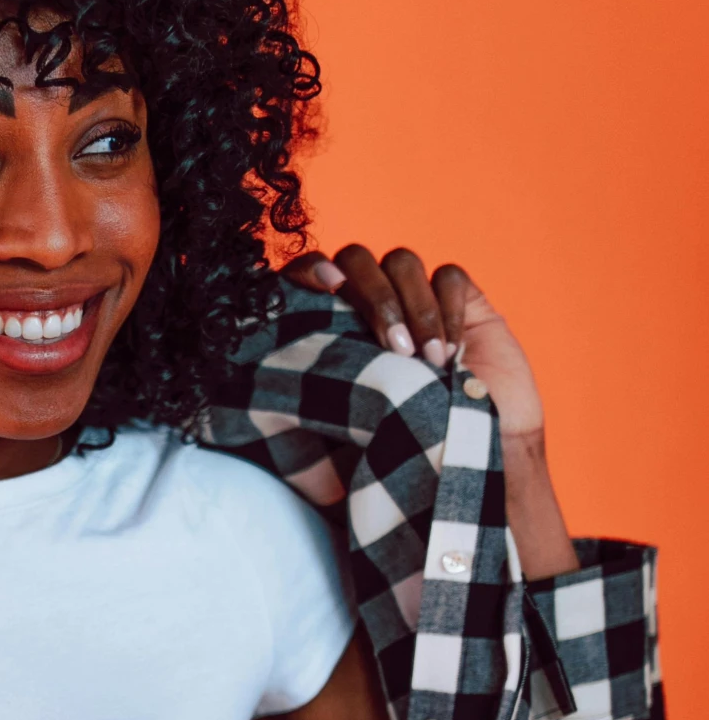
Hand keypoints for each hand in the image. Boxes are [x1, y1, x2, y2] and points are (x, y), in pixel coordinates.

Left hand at [282, 244, 573, 574]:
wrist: (464, 460)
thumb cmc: (398, 451)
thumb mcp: (337, 438)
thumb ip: (303, 416)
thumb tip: (256, 410)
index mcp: (331, 325)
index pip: (308, 275)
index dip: (310, 271)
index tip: (326, 288)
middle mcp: (369, 303)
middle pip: (357, 260)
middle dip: (375, 299)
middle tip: (394, 352)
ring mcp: (415, 297)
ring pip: (403, 262)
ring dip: (415, 308)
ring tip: (428, 362)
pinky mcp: (463, 300)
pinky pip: (450, 278)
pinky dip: (450, 309)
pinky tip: (453, 353)